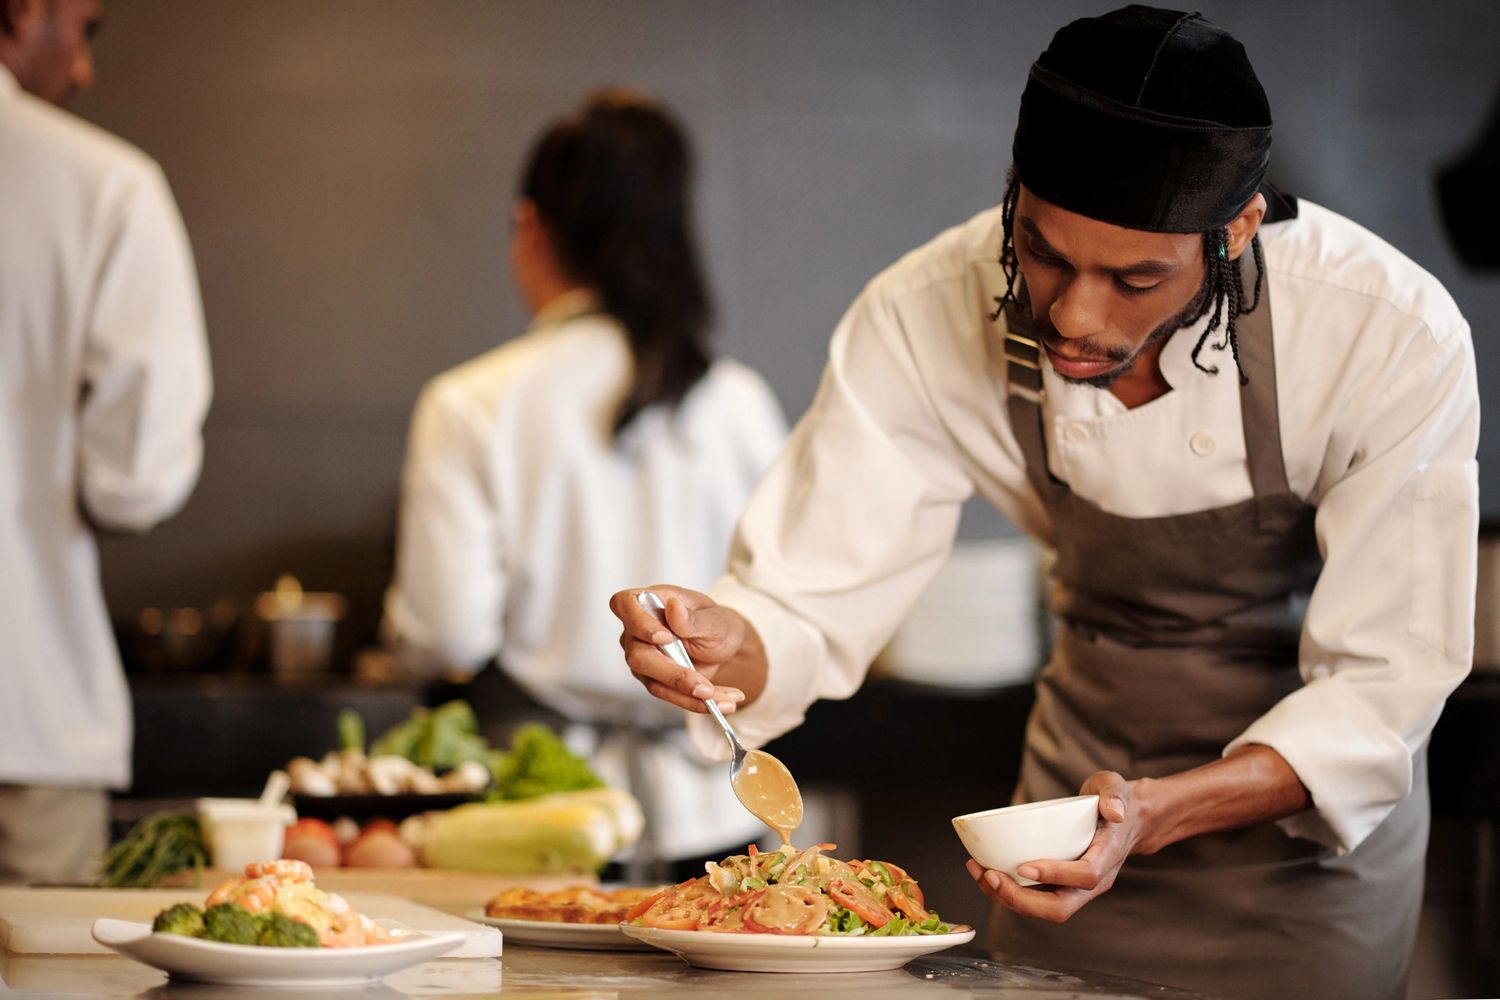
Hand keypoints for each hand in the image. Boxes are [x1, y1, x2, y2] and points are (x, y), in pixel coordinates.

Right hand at [609, 584, 760, 714]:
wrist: (723, 646)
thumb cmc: (715, 623)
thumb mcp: (713, 619)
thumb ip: (692, 618)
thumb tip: (673, 607)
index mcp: (649, 602)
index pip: (624, 604)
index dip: (638, 622)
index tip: (665, 636)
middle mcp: (638, 631)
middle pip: (638, 656)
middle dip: (673, 674)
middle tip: (704, 688)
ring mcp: (643, 658)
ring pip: (654, 683)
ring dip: (690, 695)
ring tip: (725, 701)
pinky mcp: (653, 680)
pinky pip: (671, 696)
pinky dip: (698, 703)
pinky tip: (724, 703)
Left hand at [965, 771, 1139, 922]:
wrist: (1128, 821)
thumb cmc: (1117, 801)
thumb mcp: (1116, 787)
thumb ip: (1113, 795)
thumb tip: (1114, 812)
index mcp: (1108, 856)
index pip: (1086, 875)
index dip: (1056, 874)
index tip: (1024, 866)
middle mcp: (1095, 880)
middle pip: (1060, 906)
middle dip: (1021, 898)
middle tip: (990, 875)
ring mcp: (1078, 888)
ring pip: (1044, 908)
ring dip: (1008, 897)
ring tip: (979, 872)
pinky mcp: (1063, 886)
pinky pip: (1036, 899)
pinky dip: (1009, 891)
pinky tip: (986, 873)